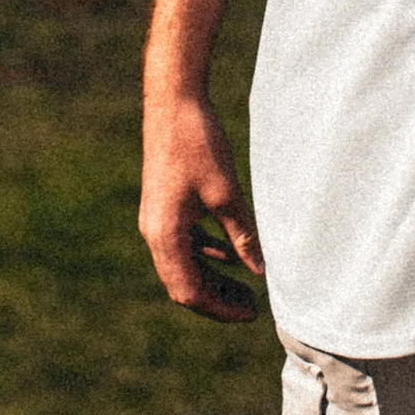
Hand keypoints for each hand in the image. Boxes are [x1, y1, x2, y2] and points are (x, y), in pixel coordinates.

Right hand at [140, 89, 266, 320]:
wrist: (173, 101)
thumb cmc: (198, 143)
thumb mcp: (226, 191)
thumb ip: (241, 234)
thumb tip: (260, 269)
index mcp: (164, 236)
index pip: (189, 292)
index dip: (220, 307)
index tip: (252, 313)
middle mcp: (154, 233)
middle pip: (183, 284)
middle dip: (217, 298)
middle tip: (252, 307)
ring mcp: (157, 219)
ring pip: (183, 264)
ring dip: (213, 277)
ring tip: (246, 285)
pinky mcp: (164, 205)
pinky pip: (184, 242)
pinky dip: (206, 253)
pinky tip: (230, 254)